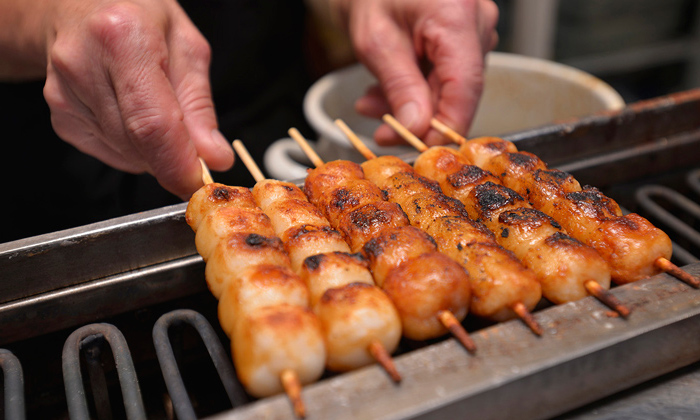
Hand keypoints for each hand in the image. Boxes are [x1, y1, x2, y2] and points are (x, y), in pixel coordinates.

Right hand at [42, 0, 233, 198]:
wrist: (81, 5)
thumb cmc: (138, 17)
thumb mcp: (186, 47)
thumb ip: (200, 107)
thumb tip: (214, 157)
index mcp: (122, 39)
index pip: (152, 124)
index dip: (178, 163)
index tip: (199, 182)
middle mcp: (84, 66)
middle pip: (138, 145)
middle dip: (172, 159)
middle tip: (191, 145)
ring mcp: (65, 95)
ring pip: (126, 154)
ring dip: (153, 151)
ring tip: (154, 107)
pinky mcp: (60, 117)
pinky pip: (110, 153)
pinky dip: (132, 147)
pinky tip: (131, 113)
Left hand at [335, 0, 498, 145]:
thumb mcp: (375, 42)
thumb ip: (399, 87)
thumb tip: (416, 128)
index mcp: (457, 16)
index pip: (465, 88)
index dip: (444, 127)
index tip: (418, 147)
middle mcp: (477, 23)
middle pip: (458, 92)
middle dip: (415, 117)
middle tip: (380, 130)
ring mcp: (476, 31)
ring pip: (449, 89)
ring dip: (410, 104)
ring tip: (372, 104)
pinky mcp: (466, 40)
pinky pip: (446, 78)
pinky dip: (415, 89)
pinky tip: (386, 91)